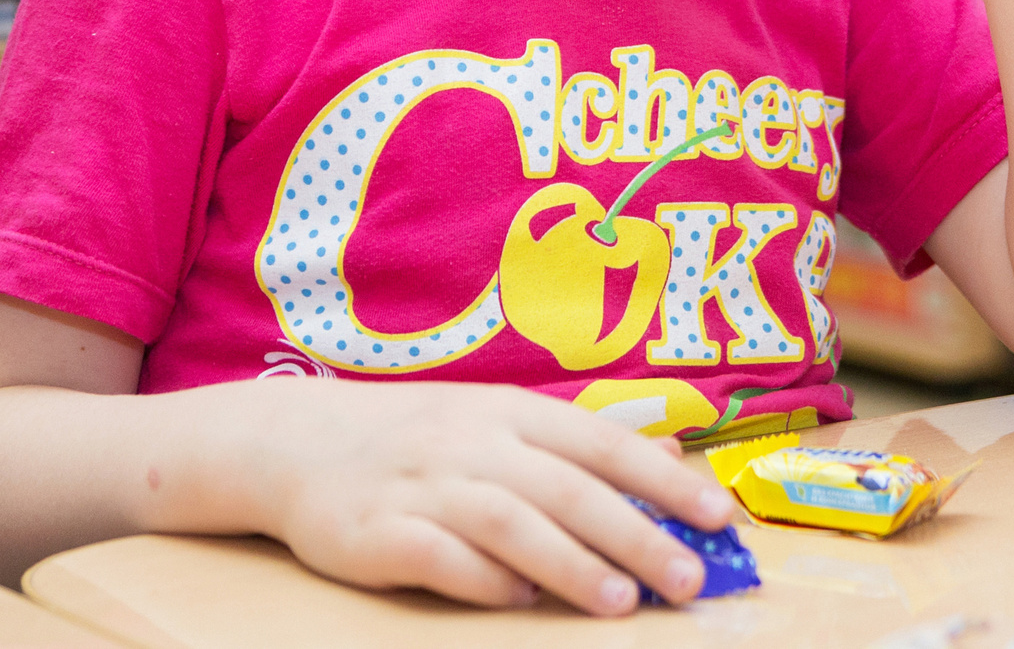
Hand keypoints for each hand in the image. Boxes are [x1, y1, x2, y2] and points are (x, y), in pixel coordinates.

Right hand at [249, 380, 734, 616]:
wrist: (293, 442)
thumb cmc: (416, 437)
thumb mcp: (499, 420)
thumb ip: (582, 442)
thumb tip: (673, 457)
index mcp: (509, 411)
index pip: (602, 442)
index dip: (664, 480)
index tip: (720, 517)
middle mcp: (472, 441)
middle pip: (567, 487)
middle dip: (634, 534)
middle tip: (689, 579)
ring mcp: (423, 485)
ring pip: (510, 521)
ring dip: (570, 563)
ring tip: (620, 602)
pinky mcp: (376, 531)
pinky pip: (438, 556)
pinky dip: (482, 579)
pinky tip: (519, 602)